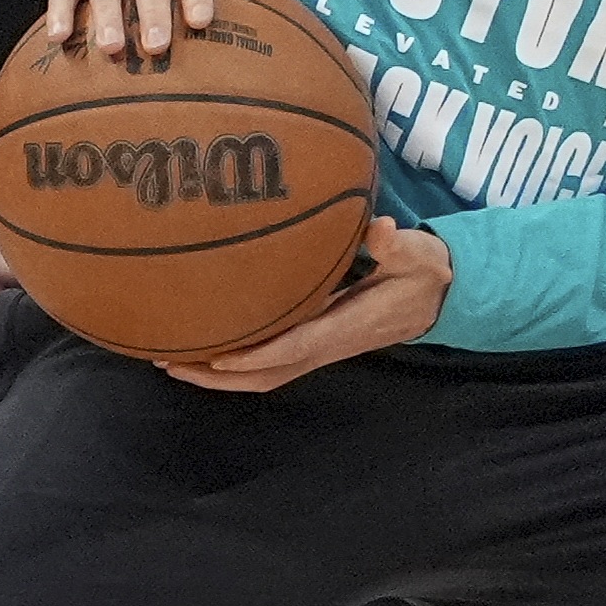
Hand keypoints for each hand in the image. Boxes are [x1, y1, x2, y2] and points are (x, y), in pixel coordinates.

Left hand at [164, 218, 448, 392]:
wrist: (436, 298)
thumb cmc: (422, 271)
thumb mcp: (417, 253)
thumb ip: (397, 243)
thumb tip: (379, 229)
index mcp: (346, 327)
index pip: (295, 348)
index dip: (256, 356)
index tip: (217, 357)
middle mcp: (327, 346)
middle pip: (266, 374)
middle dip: (217, 376)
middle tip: (169, 361)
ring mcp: (320, 349)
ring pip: (263, 375)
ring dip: (218, 375)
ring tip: (172, 360)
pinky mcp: (315, 343)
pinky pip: (269, 363)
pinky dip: (233, 364)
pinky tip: (205, 349)